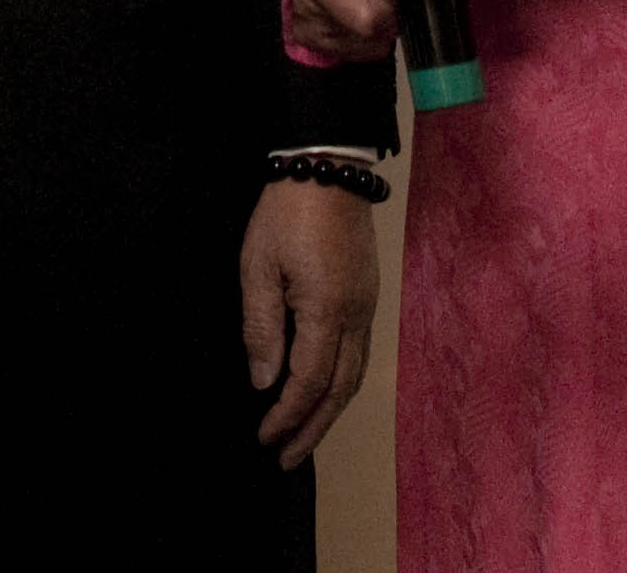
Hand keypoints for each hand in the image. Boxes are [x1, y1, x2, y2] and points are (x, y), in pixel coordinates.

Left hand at [239, 176, 377, 466]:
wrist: (329, 167)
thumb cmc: (286, 213)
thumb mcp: (258, 267)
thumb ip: (262, 328)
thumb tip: (265, 382)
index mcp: (326, 311)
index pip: (308, 381)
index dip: (286, 415)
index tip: (263, 437)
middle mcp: (356, 316)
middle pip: (340, 390)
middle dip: (312, 428)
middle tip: (286, 459)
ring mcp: (367, 305)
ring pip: (355, 375)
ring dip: (330, 411)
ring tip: (305, 437)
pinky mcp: (368, 295)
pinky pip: (360, 354)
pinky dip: (342, 384)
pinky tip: (326, 392)